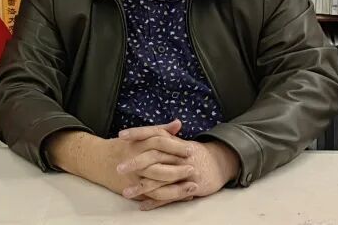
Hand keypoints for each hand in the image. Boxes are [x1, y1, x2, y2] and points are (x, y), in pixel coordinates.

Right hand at [43, 125, 190, 199]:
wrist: (97, 160)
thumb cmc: (122, 147)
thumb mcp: (139, 136)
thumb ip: (160, 130)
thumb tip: (178, 123)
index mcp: (138, 143)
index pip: (159, 142)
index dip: (176, 146)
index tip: (190, 150)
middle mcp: (135, 159)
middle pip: (159, 162)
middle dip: (177, 167)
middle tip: (193, 168)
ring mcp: (133, 175)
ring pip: (157, 182)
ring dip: (176, 186)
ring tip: (192, 186)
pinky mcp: (133, 188)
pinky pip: (153, 195)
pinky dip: (168, 197)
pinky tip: (183, 196)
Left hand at [117, 121, 239, 210]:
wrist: (218, 164)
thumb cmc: (193, 153)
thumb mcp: (178, 142)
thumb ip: (162, 135)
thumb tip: (142, 131)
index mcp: (174, 142)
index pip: (154, 133)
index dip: (138, 133)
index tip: (121, 135)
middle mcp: (177, 156)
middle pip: (154, 157)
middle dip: (136, 163)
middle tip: (119, 168)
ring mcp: (182, 173)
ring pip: (159, 180)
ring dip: (141, 187)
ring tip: (125, 192)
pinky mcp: (186, 188)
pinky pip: (168, 196)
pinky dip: (155, 202)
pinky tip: (141, 205)